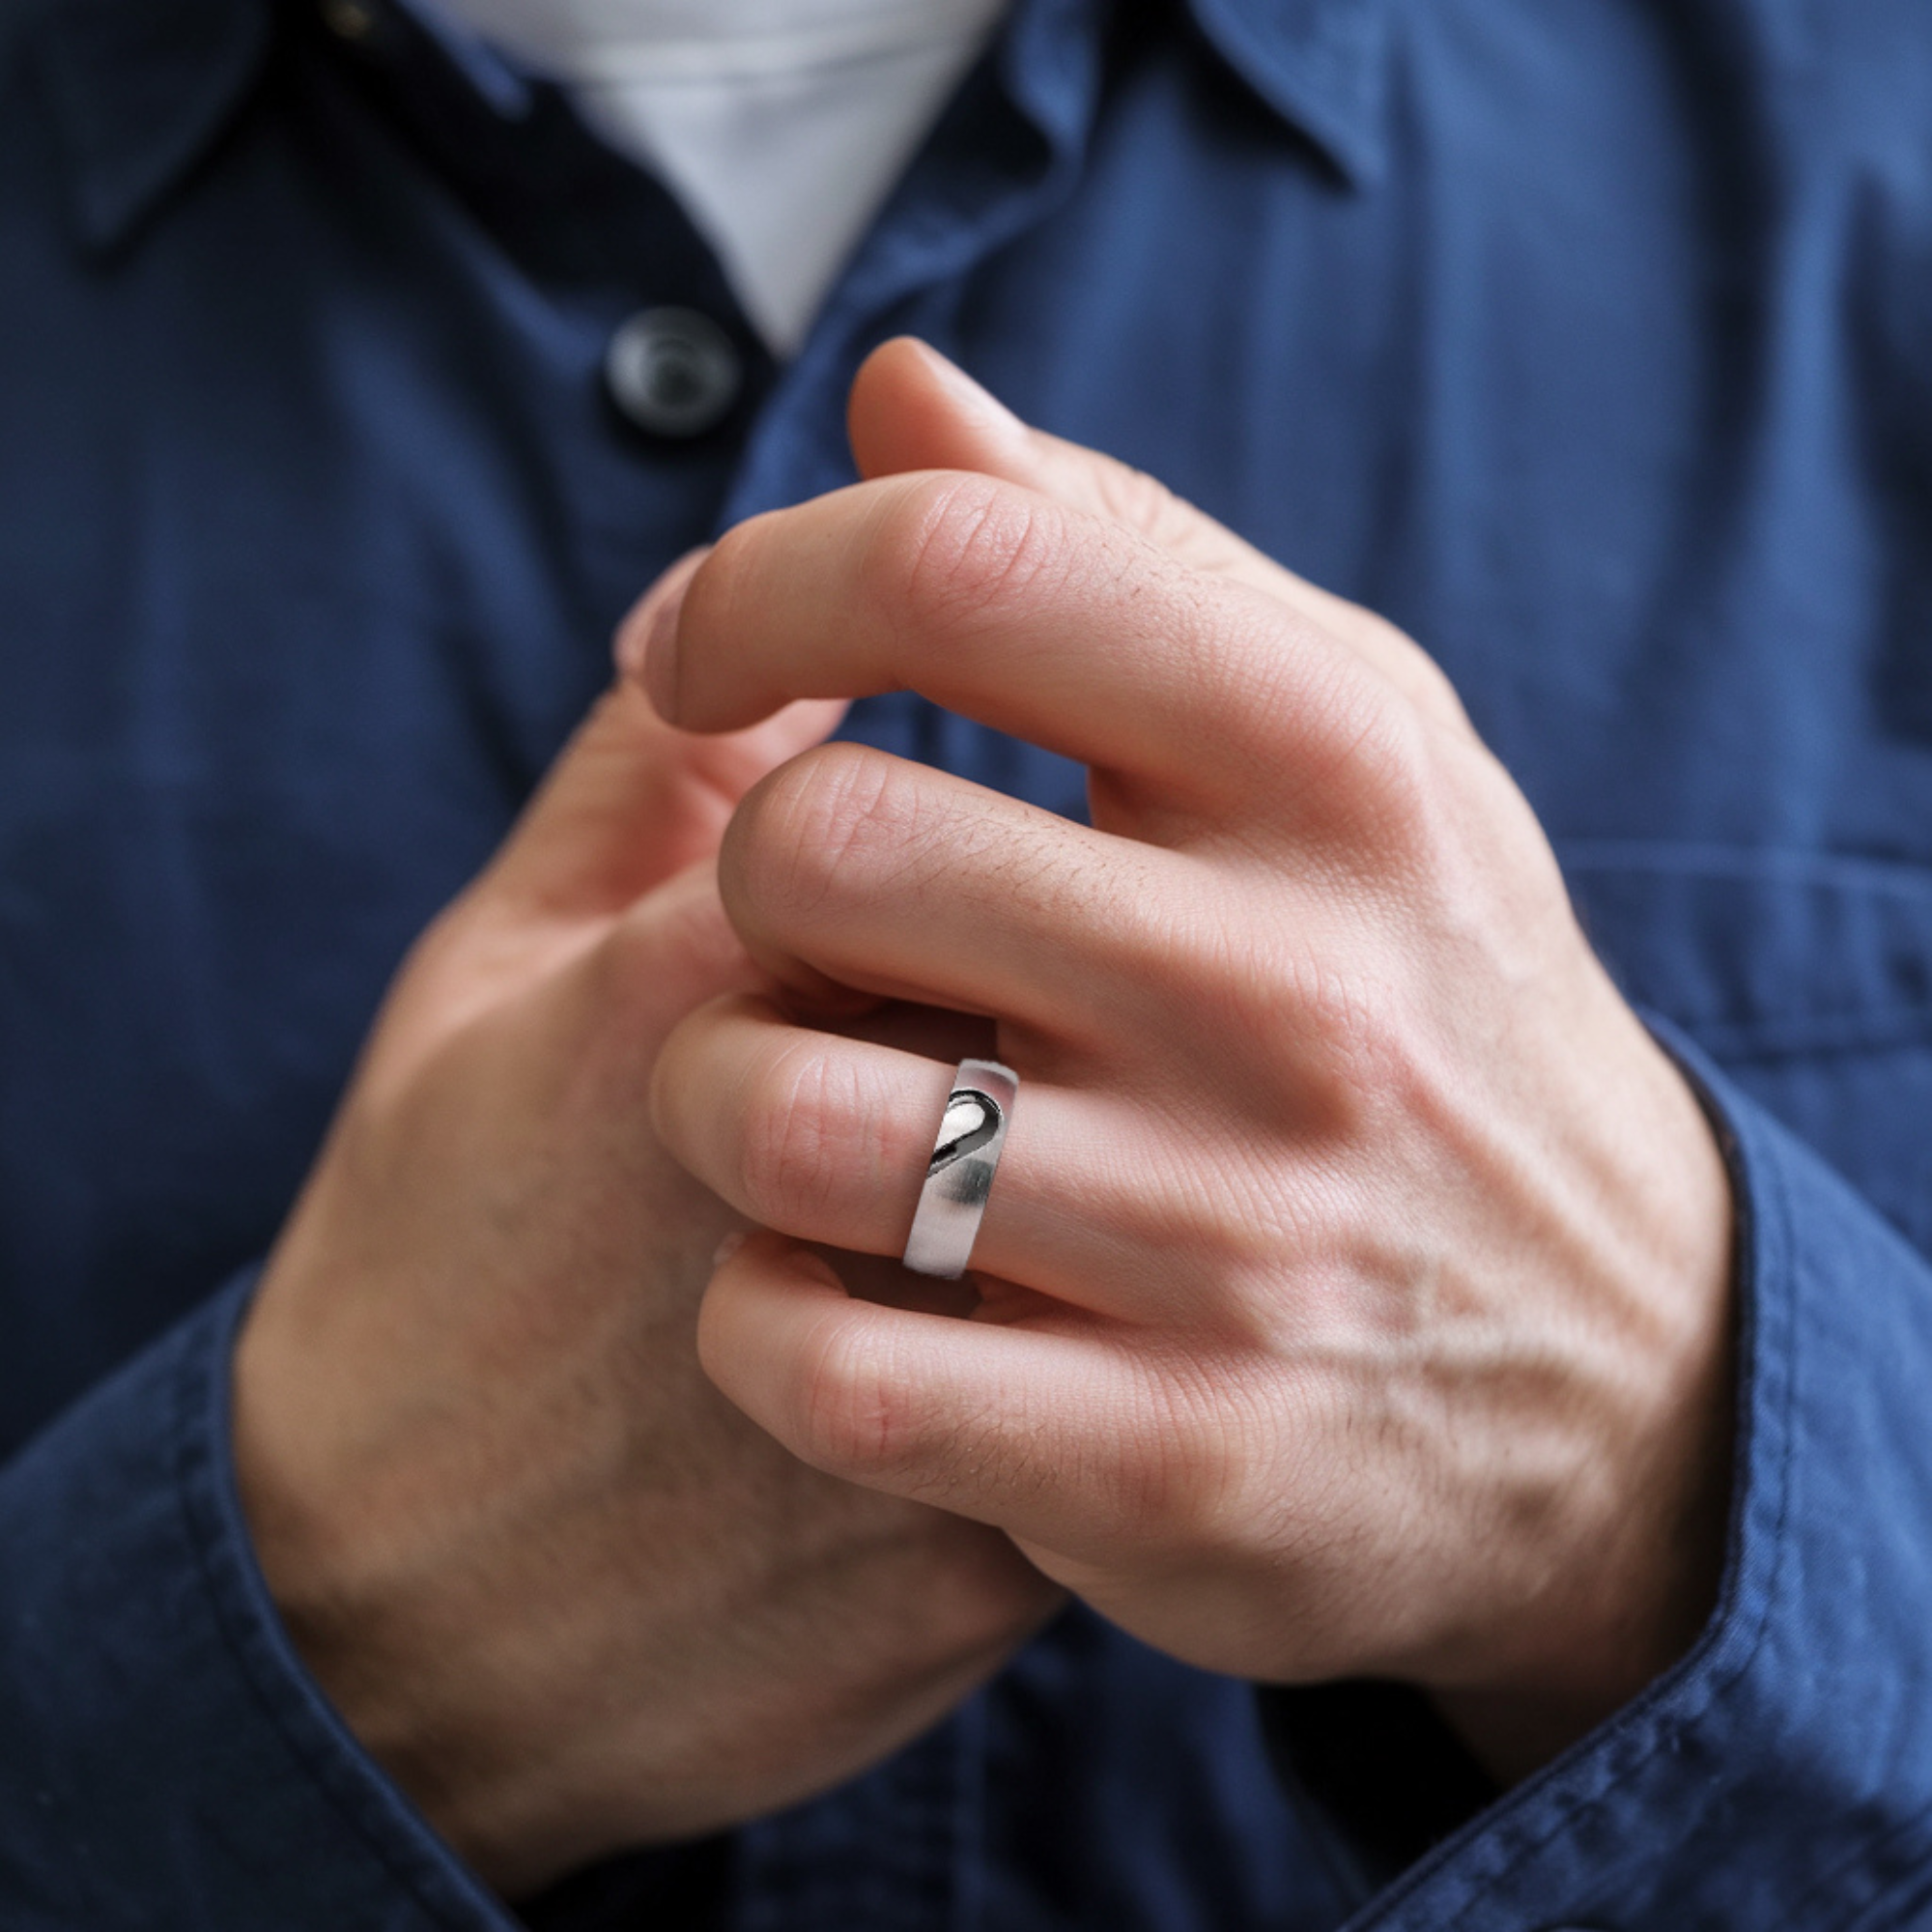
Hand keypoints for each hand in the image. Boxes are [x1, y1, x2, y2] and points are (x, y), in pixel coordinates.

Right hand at [233, 577, 1058, 1898]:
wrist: (396, 1626)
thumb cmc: (437, 1258)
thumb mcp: (488, 979)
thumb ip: (650, 773)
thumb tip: (771, 599)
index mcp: (694, 996)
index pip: (929, 806)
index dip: (931, 841)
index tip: (883, 904)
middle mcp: (838, 1173)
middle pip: (1059, 973)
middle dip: (1032, 981)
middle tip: (940, 1054)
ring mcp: (929, 1370)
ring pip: (1128, 1158)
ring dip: (1092, 1141)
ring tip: (982, 1188)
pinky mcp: (988, 1532)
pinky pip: (1129, 1350)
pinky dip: (1103, 1308)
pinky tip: (1018, 1317)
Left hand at [642, 341, 1736, 1781]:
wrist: (1612, 1366)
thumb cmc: (1418, 1001)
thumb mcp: (1340, 748)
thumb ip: (1117, 555)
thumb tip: (902, 392)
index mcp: (1333, 769)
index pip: (961, 570)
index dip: (760, 588)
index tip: (704, 657)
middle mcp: (1297, 994)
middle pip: (822, 848)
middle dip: (745, 880)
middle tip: (800, 932)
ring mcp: (1235, 1245)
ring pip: (779, 1120)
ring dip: (722, 1105)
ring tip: (805, 1111)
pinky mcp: (1166, 1459)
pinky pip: (821, 1369)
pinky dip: (762, 1324)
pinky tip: (829, 1289)